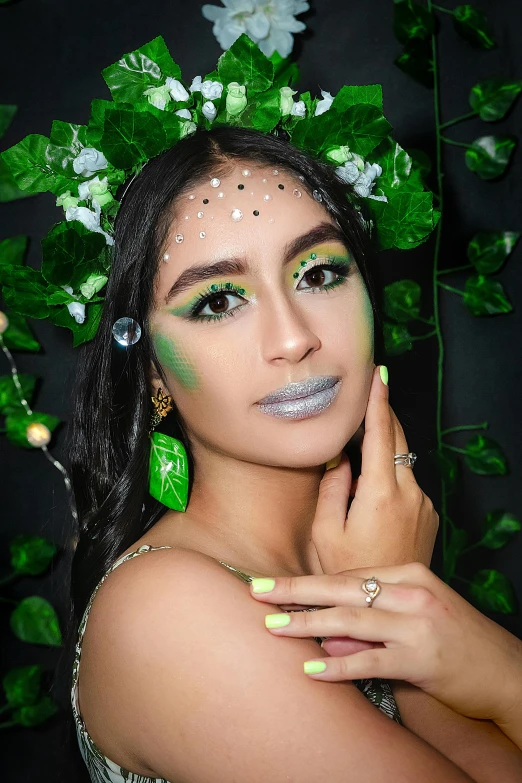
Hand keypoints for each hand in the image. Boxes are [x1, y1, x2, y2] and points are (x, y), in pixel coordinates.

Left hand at [249, 561, 521, 724]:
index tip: (272, 583)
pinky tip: (312, 668)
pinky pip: (371, 661)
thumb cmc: (453, 636)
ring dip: (307, 622)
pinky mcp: (421, 659)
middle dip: (294, 589)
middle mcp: (410, 593)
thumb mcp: (415, 612)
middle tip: (256, 592)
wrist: (502, 667)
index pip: (347, 574)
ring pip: (350, 619)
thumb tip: (326, 632)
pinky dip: (339, 665)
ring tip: (273, 627)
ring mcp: (416, 625)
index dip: (307, 580)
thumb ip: (371, 616)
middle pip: (341, 587)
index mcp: (407, 574)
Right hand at [312, 364, 438, 573]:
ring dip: (383, 453)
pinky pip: (408, 485)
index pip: (380, 434)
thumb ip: (331, 486)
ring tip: (360, 463)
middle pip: (398, 440)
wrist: (386, 606)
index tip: (379, 374)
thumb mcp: (325, 531)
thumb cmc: (348, 571)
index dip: (378, 401)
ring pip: (402, 464)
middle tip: (374, 389)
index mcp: (381, 493)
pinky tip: (372, 498)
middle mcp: (409, 493)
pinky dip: (391, 478)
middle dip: (385, 414)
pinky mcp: (429, 516)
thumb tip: (339, 456)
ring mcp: (423, 505)